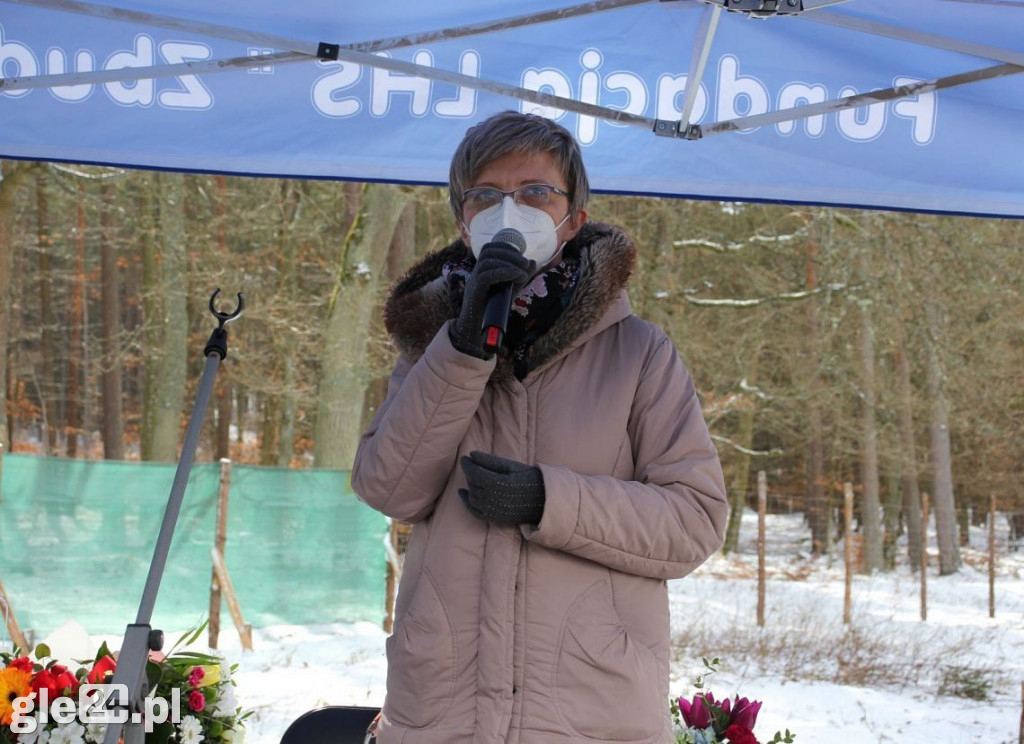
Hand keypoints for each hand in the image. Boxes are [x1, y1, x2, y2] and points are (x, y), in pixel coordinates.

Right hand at [449, 242, 533, 358]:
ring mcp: (473, 282)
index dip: (505, 247)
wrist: (478, 332)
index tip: (521, 255)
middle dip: (510, 253)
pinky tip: (518, 277)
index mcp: (482, 270)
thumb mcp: (510, 290)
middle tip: (525, 263)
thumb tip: (532, 262)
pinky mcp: (475, 292)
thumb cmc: (494, 310)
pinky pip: (487, 275)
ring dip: (509, 263)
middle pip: (489, 251)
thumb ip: (520, 276)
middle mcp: (475, 273)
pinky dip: (505, 272)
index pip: (489, 248)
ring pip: (488, 261)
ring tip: (523, 272)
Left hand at [459, 451, 544, 524]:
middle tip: (473, 464)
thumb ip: (490, 461)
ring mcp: (492, 510)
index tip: (464, 457)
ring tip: (475, 477)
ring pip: (472, 497)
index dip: (467, 464)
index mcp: (496, 483)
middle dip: (471, 473)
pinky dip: (467, 503)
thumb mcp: (511, 466)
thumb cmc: (530, 479)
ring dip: (471, 485)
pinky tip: (463, 493)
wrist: (545, 500)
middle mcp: (491, 498)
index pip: (473, 472)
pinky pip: (475, 511)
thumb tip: (471, 454)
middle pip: (472, 484)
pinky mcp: (494, 518)